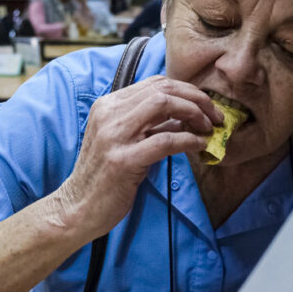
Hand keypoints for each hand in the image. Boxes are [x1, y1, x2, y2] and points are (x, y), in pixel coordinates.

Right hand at [48, 76, 221, 240]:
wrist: (77, 207)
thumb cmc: (104, 176)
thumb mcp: (123, 141)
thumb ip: (149, 125)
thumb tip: (186, 117)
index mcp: (108, 105)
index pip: (155, 83)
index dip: (187, 91)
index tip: (205, 106)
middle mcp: (109, 113)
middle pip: (163, 89)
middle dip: (197, 99)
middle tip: (215, 116)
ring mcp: (114, 136)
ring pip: (164, 105)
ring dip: (195, 114)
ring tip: (209, 129)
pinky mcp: (123, 160)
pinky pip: (166, 140)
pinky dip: (189, 140)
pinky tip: (199, 146)